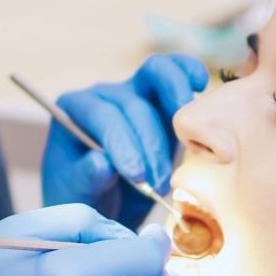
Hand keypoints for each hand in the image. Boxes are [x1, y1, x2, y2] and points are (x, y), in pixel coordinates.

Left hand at [42, 54, 210, 224]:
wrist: (106, 203)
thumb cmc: (85, 197)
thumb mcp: (79, 195)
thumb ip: (87, 177)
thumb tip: (103, 163)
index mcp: (74, 109)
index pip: (104, 118)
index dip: (124, 145)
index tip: (138, 177)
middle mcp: (105, 95)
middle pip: (134, 103)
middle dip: (151, 145)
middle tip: (158, 183)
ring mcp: (135, 91)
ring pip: (158, 74)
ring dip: (176, 103)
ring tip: (189, 139)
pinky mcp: (163, 99)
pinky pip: (177, 72)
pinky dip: (189, 73)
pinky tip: (200, 84)